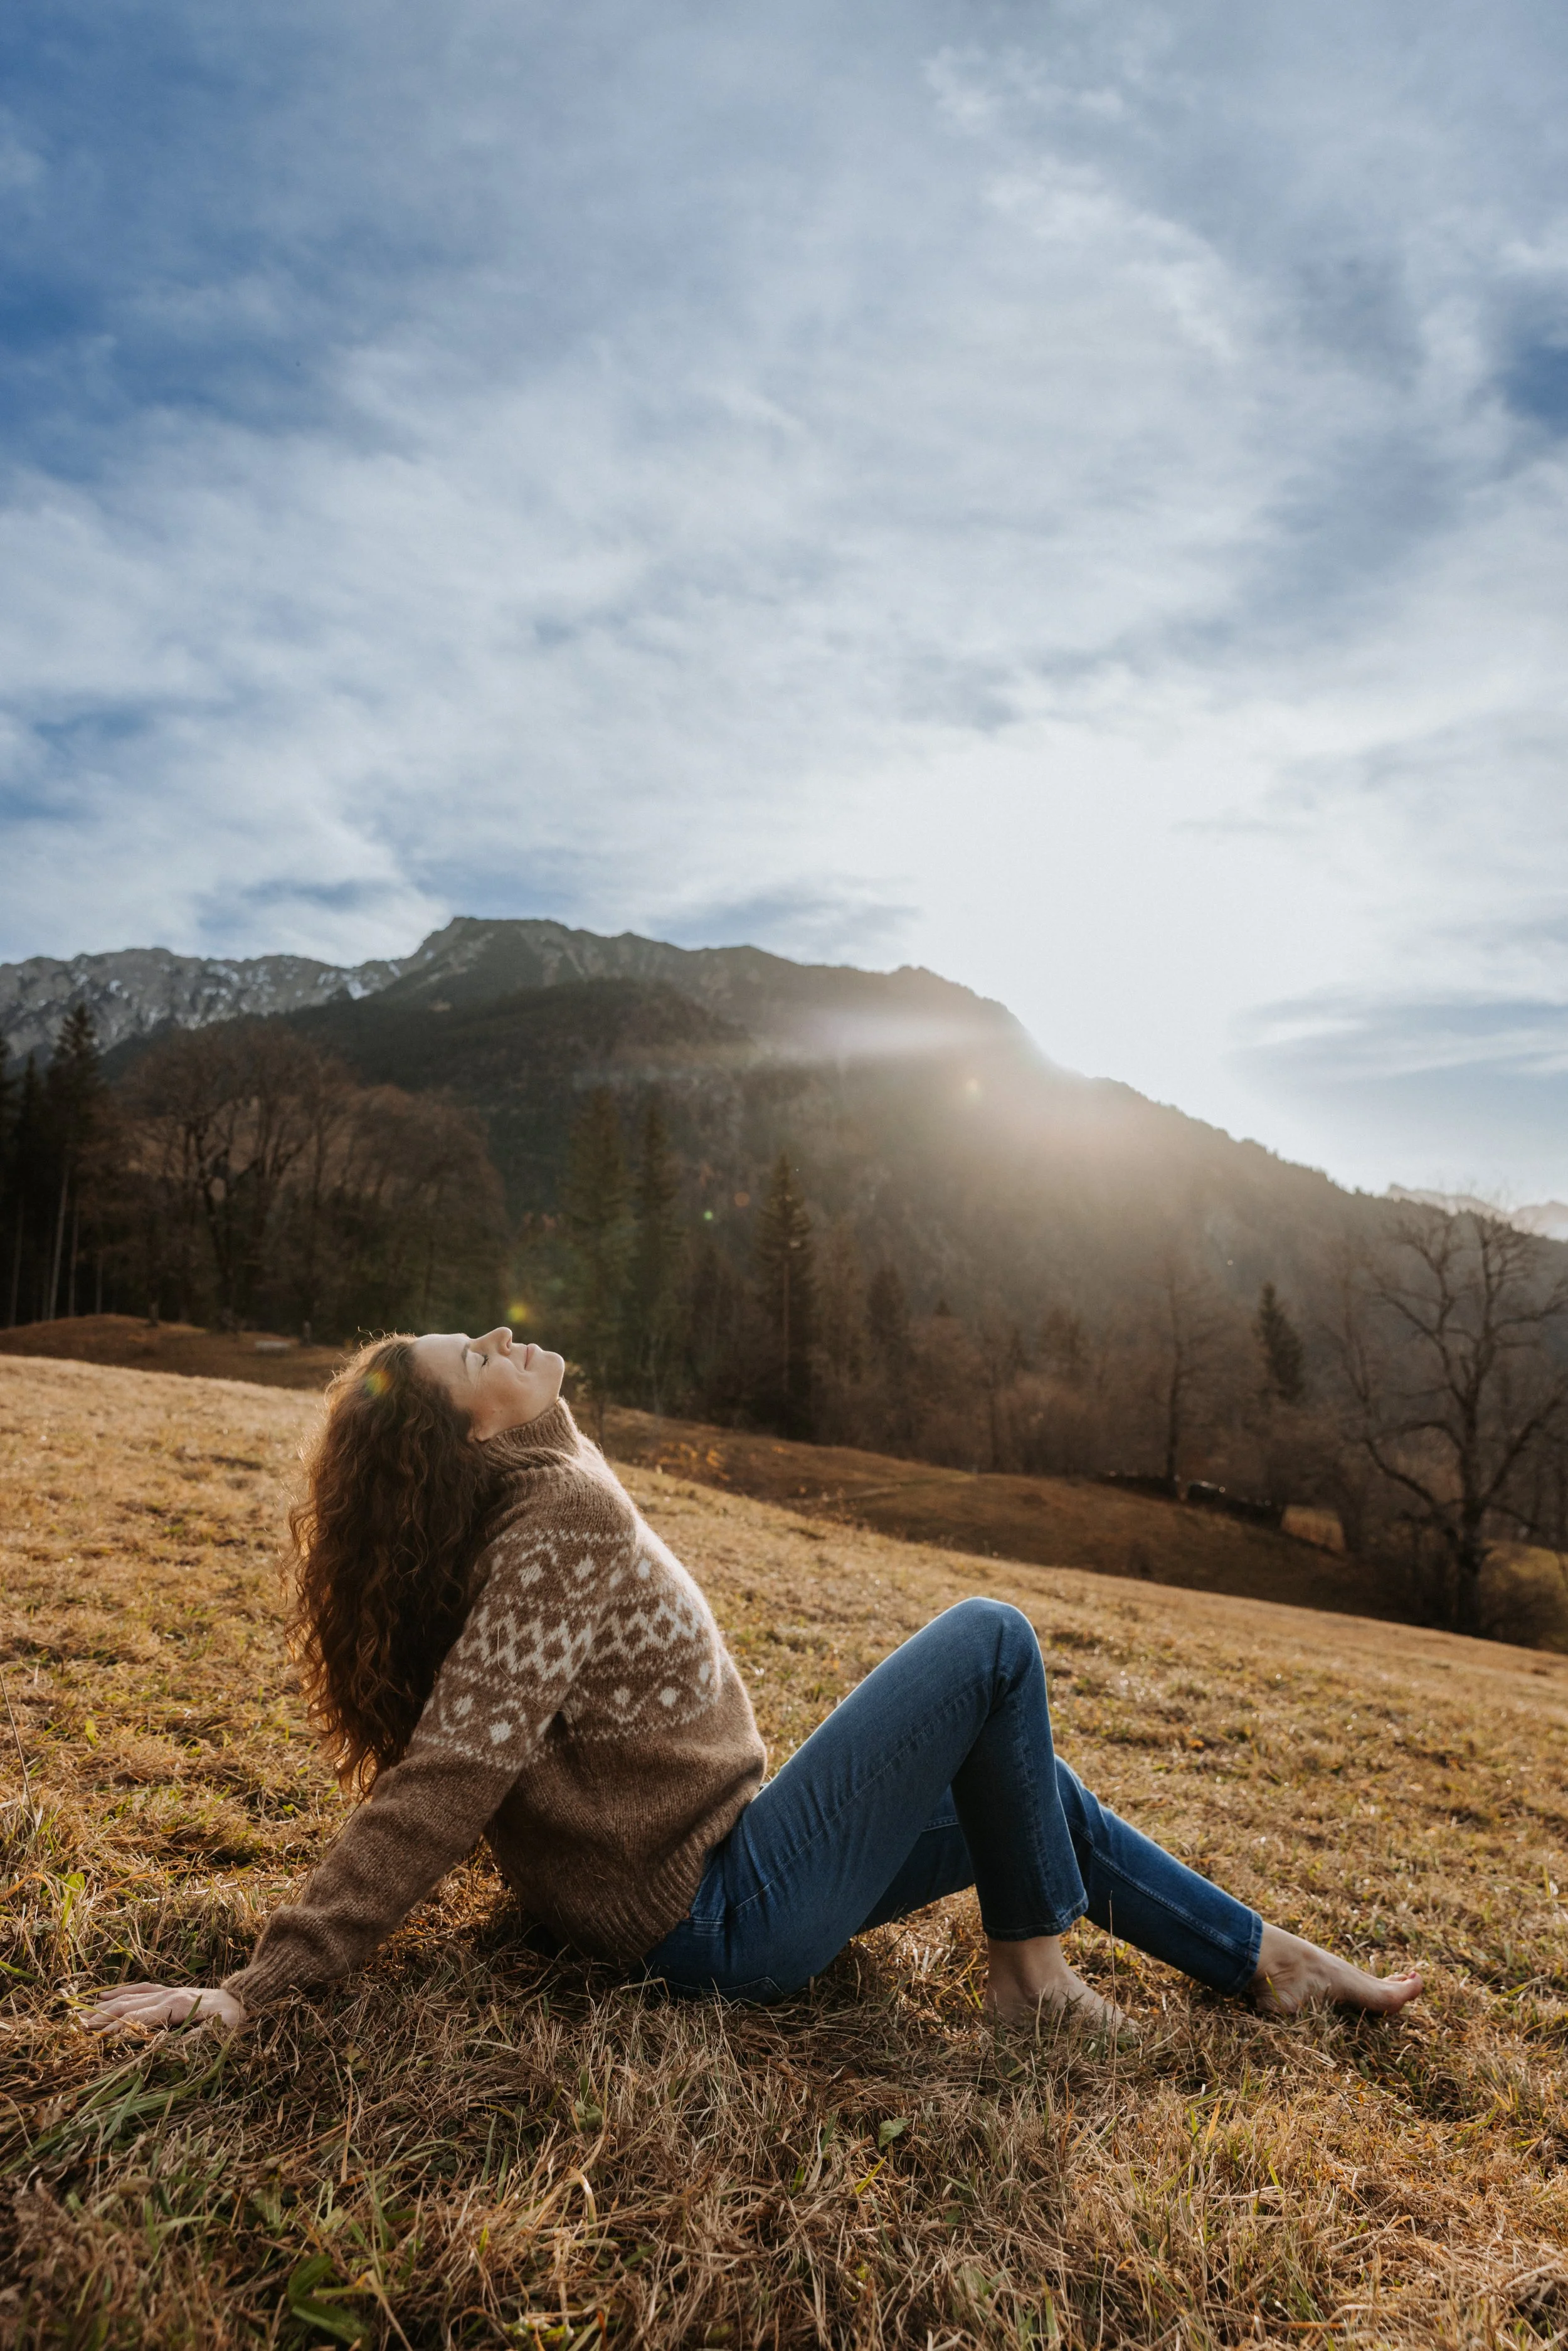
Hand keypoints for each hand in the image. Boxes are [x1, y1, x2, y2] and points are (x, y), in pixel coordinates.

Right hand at [79, 1982, 247, 2034]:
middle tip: (78, 2030)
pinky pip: (141, 1988)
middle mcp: (169, 1994)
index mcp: (177, 2006)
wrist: (249, 1999)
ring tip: (82, 2017)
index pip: (139, 2018)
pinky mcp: (171, 1990)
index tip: (95, 2040)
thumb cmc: (234, 2021)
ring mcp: (169, 1990)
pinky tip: (104, 1996)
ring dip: (105, 2006)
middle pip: (128, 2005)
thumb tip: (160, 2050)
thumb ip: (189, 2042)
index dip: (116, 2029)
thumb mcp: (217, 2036)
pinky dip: (121, 1992)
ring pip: (130, 1996)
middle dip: (102, 2018)